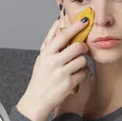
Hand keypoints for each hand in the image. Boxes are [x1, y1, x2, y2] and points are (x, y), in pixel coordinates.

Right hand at [16, 5, 90, 120]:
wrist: (37, 100)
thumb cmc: (41, 77)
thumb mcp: (42, 58)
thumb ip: (51, 41)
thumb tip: (58, 22)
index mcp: (46, 54)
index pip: (62, 35)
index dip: (75, 26)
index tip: (84, 20)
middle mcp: (53, 62)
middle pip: (76, 47)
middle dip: (82, 47)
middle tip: (82, 48)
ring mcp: (61, 73)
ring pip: (82, 60)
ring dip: (82, 62)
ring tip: (75, 66)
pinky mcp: (68, 84)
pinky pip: (83, 73)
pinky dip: (81, 74)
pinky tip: (74, 77)